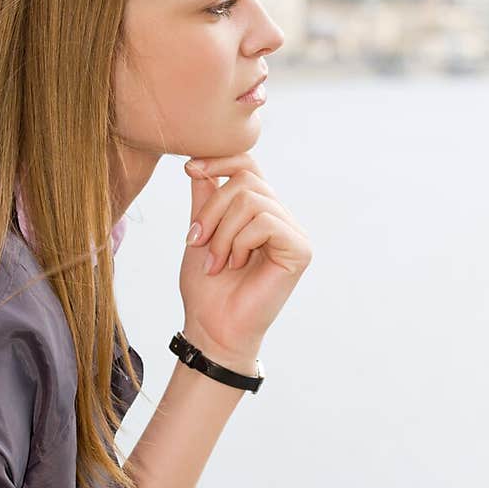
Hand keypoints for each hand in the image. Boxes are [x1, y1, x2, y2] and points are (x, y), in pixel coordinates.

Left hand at [181, 153, 311, 363]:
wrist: (212, 328)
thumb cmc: (207, 287)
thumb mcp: (201, 231)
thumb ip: (205, 197)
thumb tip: (199, 161)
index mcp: (258, 210)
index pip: (248, 163)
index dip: (220, 159)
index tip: (188, 168)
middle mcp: (279, 216)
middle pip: (246, 179)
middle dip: (212, 209)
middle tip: (197, 241)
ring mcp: (292, 232)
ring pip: (252, 200)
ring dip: (223, 232)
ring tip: (217, 262)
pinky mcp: (300, 249)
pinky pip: (266, 222)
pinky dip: (241, 242)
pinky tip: (237, 265)